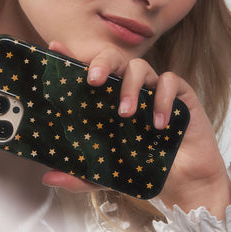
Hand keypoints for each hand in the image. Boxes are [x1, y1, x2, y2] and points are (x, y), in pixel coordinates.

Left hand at [42, 41, 230, 218]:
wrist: (182, 183)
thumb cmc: (142, 171)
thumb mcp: (105, 176)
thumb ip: (79, 176)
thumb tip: (48, 178)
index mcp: (107, 102)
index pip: (89, 73)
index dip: (73, 57)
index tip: (56, 48)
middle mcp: (128, 91)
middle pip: (114, 59)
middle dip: (102, 62)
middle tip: (93, 80)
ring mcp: (153, 91)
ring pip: (140, 67)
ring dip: (130, 86)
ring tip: (126, 114)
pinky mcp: (180, 96)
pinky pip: (171, 81)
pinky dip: (163, 98)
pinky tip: (159, 124)